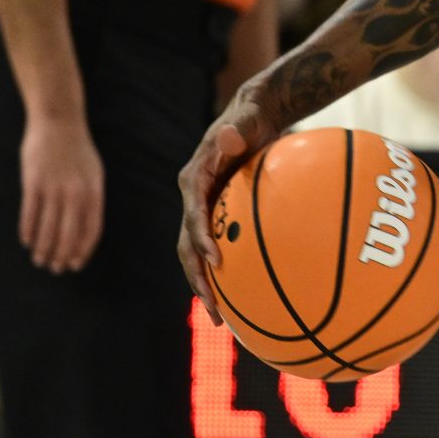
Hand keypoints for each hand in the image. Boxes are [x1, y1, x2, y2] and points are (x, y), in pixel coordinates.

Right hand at [20, 112, 104, 273]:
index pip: (92, 230)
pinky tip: (26, 241)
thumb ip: (91, 200)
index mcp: (94, 192)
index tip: (76, 264)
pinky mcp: (33, 182)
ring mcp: (54, 187)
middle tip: (55, 268)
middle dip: (62, 255)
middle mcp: (76, 193)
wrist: (58, 122)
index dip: (83, 250)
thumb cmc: (78, 150)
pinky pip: (30, 213)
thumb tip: (86, 230)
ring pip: (48, 228)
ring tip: (39, 260)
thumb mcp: (94, 174)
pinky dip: (28, 231)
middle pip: (69, 234)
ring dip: (43, 248)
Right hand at [176, 90, 282, 304]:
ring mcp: (202, 211)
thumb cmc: (251, 117)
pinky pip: (216, 251)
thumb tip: (228, 136)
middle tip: (213, 308)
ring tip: (220, 320)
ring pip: (196, 256)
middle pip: (186, 245)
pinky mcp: (215, 219)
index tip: (216, 260)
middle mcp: (192, 199)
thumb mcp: (246, 117)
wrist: (252, 118)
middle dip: (196, 278)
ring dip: (205, 287)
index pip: (192, 213)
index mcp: (194, 178)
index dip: (200, 237)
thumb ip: (237, 128)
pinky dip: (224, 276)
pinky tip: (242, 302)